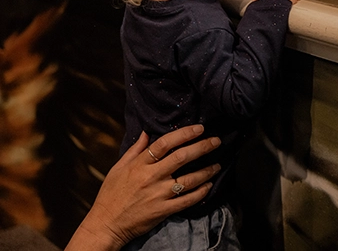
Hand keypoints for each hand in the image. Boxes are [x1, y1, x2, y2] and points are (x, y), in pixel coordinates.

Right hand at [65, 125, 220, 250]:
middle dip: (202, 147)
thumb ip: (135, 149)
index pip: (165, 143)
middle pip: (181, 157)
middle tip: (216, 141)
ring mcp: (158, 194)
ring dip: (206, 171)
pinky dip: (201, 192)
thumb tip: (147, 132)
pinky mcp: (163, 210)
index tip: (199, 128)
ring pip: (189, 179)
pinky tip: (209, 185)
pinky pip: (187, 200)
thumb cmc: (111, 194)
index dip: (184, 134)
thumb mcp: (118, 168)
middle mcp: (151, 177)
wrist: (106, 224)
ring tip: (217, 165)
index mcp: (139, 164)